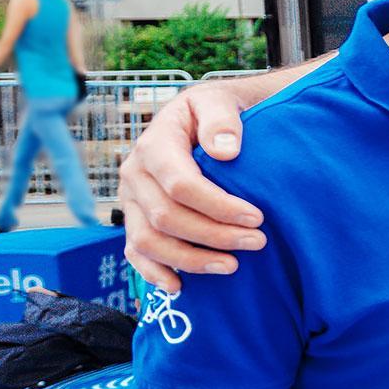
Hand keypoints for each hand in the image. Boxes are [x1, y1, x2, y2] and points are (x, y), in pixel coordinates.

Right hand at [119, 84, 264, 291]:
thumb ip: (221, 119)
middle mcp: (135, 175)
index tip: (257, 217)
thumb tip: (226, 151)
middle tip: (257, 242)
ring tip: (232, 267)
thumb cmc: (212, 112)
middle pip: (166, 217)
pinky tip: (180, 287)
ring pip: (148, 241)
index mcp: (155, 145)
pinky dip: (153, 273)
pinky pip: (135, 252)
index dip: (218, 206)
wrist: (198, 118)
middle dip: (213, 235)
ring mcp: (131, 200)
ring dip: (189, 260)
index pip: (181, 184)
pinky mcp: (134, 219)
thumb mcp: (218, 101)